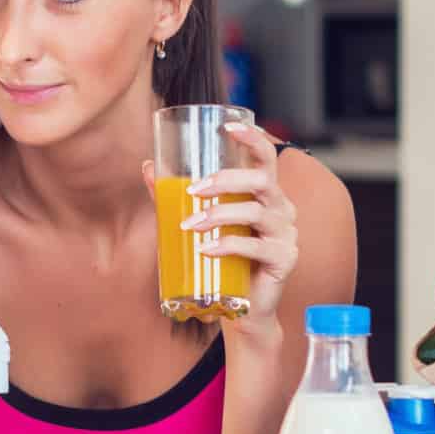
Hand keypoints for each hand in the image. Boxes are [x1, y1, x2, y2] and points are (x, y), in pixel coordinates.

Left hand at [145, 123, 296, 340]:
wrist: (244, 307)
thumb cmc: (225, 260)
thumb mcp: (203, 222)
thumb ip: (179, 196)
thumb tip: (149, 167)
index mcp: (265, 194)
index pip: (266, 157)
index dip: (252, 138)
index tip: (227, 126)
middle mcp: (281, 208)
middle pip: (261, 180)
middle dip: (225, 180)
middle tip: (193, 190)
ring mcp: (286, 234)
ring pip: (257, 212)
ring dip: (219, 215)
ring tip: (190, 226)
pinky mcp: (284, 259)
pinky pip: (257, 247)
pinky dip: (228, 246)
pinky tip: (206, 250)